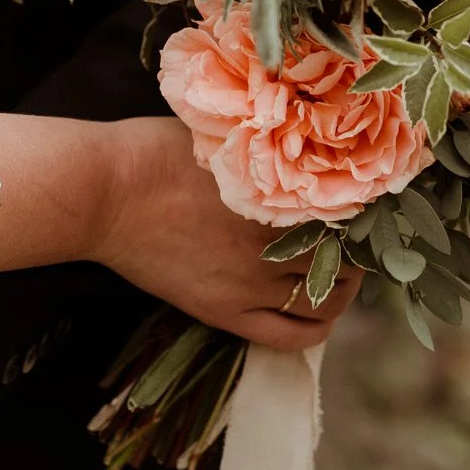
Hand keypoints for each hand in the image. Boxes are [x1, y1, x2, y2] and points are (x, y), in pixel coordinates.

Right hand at [93, 118, 361, 349]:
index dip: (367, 211)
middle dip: (357, 249)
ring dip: (341, 287)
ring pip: (326, 298)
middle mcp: (277, 238)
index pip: (355, 211)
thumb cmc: (155, 149)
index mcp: (281, 190)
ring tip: (334, 274)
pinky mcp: (226, 310)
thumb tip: (305, 146)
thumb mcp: (226, 134)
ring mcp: (253, 280)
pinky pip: (293, 335)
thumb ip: (269, 149)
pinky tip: (316, 311)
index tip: (365, 206)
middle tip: (352, 241)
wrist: (102, 192)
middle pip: (348, 256)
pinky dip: (317, 326)